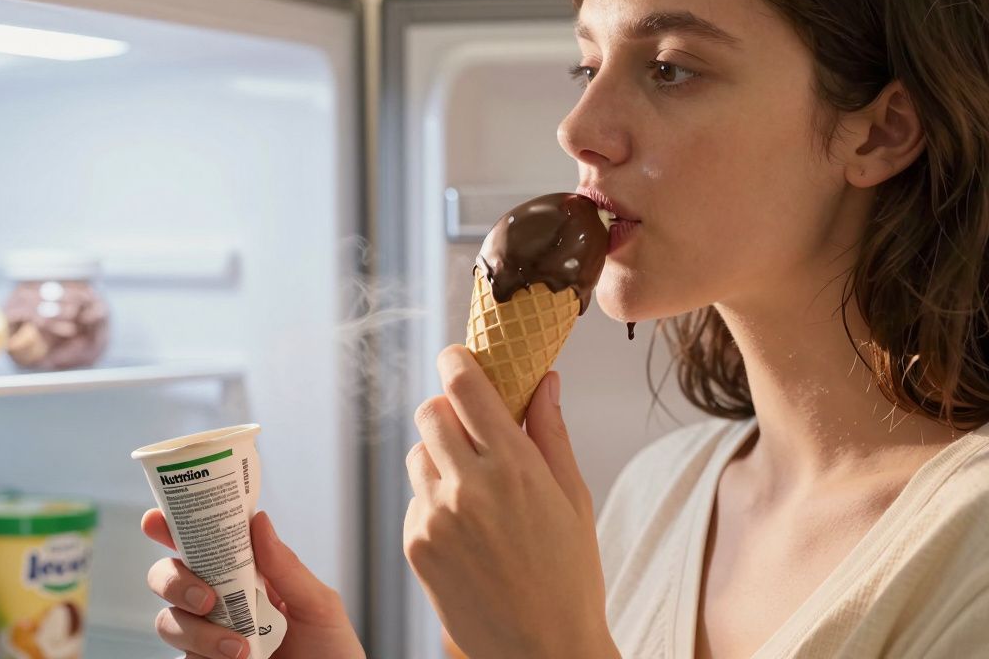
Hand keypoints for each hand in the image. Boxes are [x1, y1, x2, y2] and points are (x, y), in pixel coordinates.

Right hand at [142, 508, 364, 658]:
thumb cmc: (331, 651)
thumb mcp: (318, 606)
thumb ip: (287, 568)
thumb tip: (258, 521)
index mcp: (248, 574)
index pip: (205, 543)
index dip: (174, 528)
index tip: (157, 522)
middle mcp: (221, 602)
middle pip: (169, 577)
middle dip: (173, 580)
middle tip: (207, 598)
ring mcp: (208, 637)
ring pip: (168, 621)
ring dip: (196, 631)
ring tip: (238, 649)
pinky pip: (183, 658)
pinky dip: (203, 654)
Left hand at [403, 345, 619, 658]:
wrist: (543, 650)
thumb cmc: (569, 576)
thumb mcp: (574, 498)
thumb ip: (551, 432)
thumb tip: (544, 378)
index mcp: (515, 466)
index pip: (465, 386)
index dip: (456, 362)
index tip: (458, 358)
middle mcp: (468, 486)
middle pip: (430, 412)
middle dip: (448, 410)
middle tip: (471, 427)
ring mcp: (435, 517)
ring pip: (417, 455)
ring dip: (439, 457)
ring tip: (474, 489)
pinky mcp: (415, 545)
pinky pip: (414, 499)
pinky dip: (433, 500)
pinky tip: (467, 530)